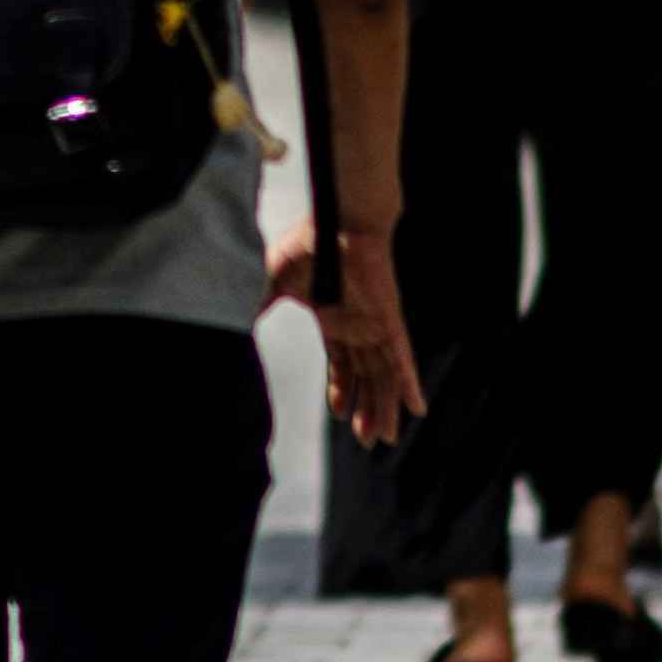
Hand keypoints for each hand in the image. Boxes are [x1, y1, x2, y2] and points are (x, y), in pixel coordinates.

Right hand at [271, 207, 423, 444]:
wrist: (337, 220)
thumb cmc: (310, 243)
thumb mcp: (278, 282)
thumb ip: (265, 305)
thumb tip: (244, 321)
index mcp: (335, 321)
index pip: (342, 365)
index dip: (342, 390)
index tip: (339, 416)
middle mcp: (358, 328)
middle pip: (366, 377)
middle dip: (366, 409)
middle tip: (366, 441)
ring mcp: (375, 327)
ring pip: (383, 376)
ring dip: (384, 407)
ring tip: (383, 438)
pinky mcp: (389, 322)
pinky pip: (402, 359)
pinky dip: (409, 384)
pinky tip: (417, 408)